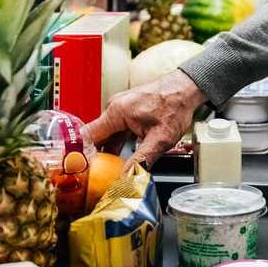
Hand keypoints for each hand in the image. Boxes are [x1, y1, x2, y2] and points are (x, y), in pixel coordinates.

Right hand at [83, 70, 206, 171]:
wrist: (186, 88)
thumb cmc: (175, 106)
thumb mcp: (160, 140)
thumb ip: (142, 160)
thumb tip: (128, 178)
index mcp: (116, 112)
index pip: (88, 136)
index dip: (82, 154)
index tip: (81, 170)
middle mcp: (115, 108)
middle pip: (96, 137)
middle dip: (94, 157)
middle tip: (94, 178)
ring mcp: (121, 109)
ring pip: (107, 135)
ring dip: (107, 152)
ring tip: (106, 172)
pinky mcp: (128, 112)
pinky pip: (116, 131)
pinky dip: (117, 144)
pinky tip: (121, 158)